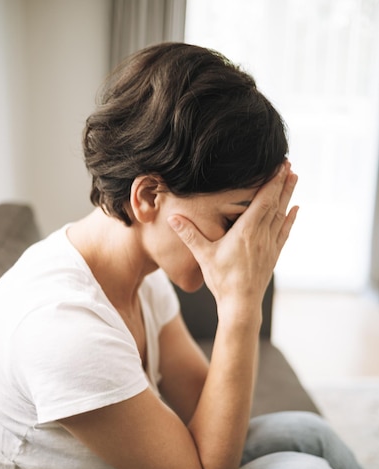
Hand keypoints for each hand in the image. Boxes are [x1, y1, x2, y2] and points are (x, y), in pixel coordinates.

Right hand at [168, 163, 298, 313]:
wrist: (240, 305)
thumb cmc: (222, 280)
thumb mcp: (203, 255)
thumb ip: (189, 234)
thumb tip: (173, 217)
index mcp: (247, 231)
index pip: (263, 200)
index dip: (271, 181)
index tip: (279, 165)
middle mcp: (262, 235)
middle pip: (275, 203)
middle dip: (282, 182)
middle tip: (288, 163)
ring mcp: (269, 245)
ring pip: (281, 215)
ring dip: (288, 195)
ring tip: (294, 178)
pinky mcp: (273, 255)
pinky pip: (283, 232)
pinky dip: (289, 219)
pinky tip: (295, 210)